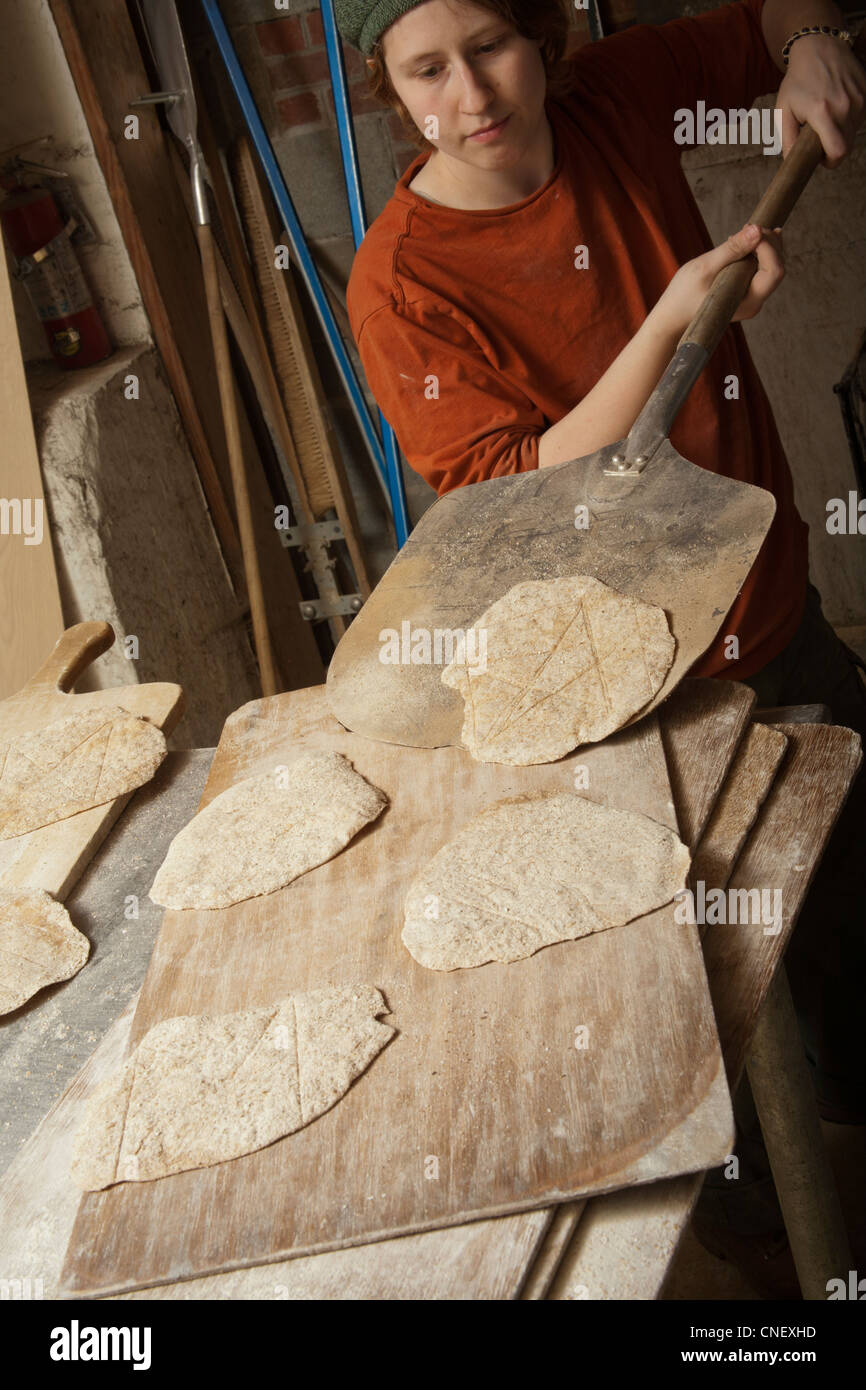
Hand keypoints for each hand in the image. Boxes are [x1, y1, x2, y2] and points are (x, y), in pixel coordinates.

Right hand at [656, 223, 784, 336]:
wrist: (672, 316)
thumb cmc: (683, 296)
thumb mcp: (704, 268)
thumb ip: (732, 249)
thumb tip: (757, 230)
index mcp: (749, 301)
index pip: (774, 270)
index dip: (768, 246)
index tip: (751, 229)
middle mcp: (755, 301)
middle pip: (777, 265)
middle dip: (768, 242)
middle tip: (748, 225)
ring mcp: (752, 297)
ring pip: (771, 264)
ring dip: (762, 244)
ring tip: (742, 232)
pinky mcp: (746, 290)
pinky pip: (760, 267)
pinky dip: (756, 250)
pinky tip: (742, 242)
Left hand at [777, 33, 865, 165]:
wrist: (819, 45)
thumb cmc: (798, 79)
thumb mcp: (783, 109)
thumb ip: (787, 139)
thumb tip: (792, 161)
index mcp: (822, 112)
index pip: (838, 151)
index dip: (830, 161)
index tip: (822, 158)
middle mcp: (844, 106)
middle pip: (847, 145)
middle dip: (834, 148)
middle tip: (821, 138)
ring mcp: (859, 98)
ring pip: (854, 131)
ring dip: (842, 131)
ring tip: (828, 116)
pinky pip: (861, 116)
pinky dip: (850, 118)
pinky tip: (838, 105)